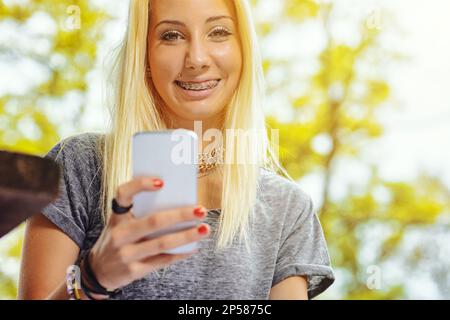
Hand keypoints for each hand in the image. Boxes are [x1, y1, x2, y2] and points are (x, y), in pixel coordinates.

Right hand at [88, 176, 209, 291]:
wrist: (98, 271)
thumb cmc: (118, 239)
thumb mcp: (120, 223)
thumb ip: (141, 213)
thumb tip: (178, 202)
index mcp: (116, 217)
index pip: (123, 194)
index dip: (140, 185)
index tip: (162, 182)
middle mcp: (119, 235)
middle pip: (154, 221)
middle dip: (181, 215)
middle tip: (201, 210)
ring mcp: (126, 254)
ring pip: (162, 243)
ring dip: (187, 236)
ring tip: (204, 229)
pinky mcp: (133, 271)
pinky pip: (162, 261)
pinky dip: (180, 253)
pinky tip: (193, 247)